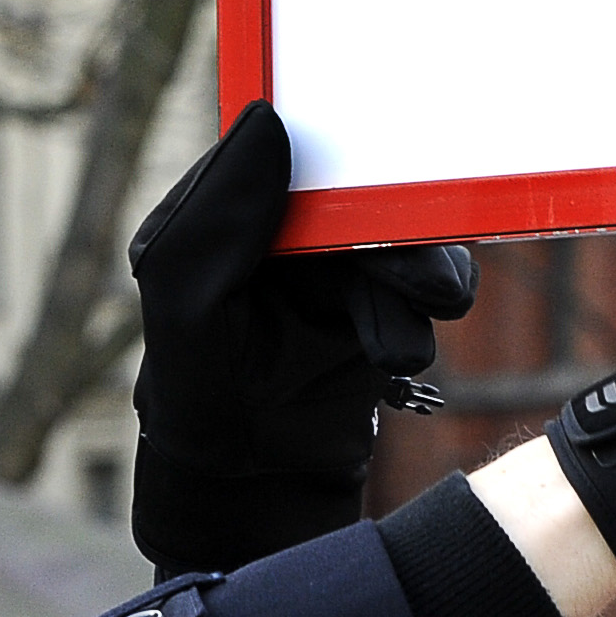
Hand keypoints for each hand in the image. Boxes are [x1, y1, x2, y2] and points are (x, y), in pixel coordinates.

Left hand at [128, 102, 475, 575]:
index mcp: (220, 209)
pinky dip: (424, 312)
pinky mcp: (378, 302)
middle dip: (393, 230)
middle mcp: (279, 228)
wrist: (256, 494)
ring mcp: (333, 264)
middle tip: (416, 278)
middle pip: (359, 187)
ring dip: (414, 282)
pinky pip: (426, 280)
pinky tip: (397, 355)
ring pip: (402, 234)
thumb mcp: (189, 305)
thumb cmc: (199, 401)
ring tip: (395, 348)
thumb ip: (216, 218)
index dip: (333, 138)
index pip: (283, 143)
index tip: (374, 145)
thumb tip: (267, 121)